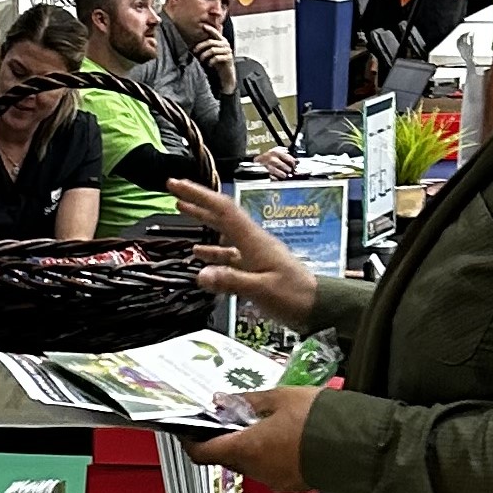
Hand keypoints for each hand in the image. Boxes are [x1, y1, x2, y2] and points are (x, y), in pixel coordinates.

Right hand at [168, 177, 319, 327]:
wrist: (318, 308)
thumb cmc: (294, 296)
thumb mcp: (262, 290)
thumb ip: (231, 281)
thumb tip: (200, 274)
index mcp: (254, 241)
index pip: (223, 210)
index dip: (200, 195)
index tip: (177, 184)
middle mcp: (253, 242)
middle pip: (221, 215)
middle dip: (198, 200)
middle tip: (174, 188)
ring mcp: (254, 255)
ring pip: (222, 232)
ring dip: (202, 220)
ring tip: (182, 210)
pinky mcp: (255, 269)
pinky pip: (228, 255)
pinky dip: (212, 251)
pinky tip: (198, 254)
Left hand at [186, 387, 319, 492]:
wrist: (357, 444)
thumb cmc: (320, 420)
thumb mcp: (279, 398)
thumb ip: (248, 401)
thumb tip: (225, 401)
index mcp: (247, 448)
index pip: (202, 454)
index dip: (191, 442)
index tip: (189, 432)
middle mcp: (257, 470)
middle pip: (226, 459)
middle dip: (225, 440)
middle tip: (230, 420)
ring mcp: (276, 480)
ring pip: (250, 465)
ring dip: (250, 447)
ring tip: (264, 424)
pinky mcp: (294, 483)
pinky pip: (272, 470)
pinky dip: (270, 455)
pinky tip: (284, 437)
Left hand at [191, 33, 237, 88]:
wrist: (226, 73)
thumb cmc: (218, 61)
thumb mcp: (213, 52)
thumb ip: (208, 46)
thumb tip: (195, 43)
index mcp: (222, 40)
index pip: (215, 33)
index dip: (210, 29)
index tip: (203, 26)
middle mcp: (226, 44)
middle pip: (210, 42)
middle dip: (201, 46)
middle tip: (195, 51)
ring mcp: (228, 51)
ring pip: (212, 50)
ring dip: (204, 55)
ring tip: (201, 60)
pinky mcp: (228, 58)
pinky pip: (217, 58)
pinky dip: (211, 61)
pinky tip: (209, 64)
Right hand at [250, 143, 298, 177]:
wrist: (256, 161)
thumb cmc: (268, 156)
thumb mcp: (277, 151)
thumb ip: (287, 155)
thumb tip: (297, 161)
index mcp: (276, 153)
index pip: (290, 160)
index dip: (293, 164)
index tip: (293, 165)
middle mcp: (272, 160)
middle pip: (287, 168)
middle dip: (288, 170)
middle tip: (288, 170)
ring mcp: (269, 168)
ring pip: (283, 175)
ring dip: (284, 175)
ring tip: (282, 174)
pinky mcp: (266, 175)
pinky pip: (276, 179)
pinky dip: (277, 178)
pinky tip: (276, 176)